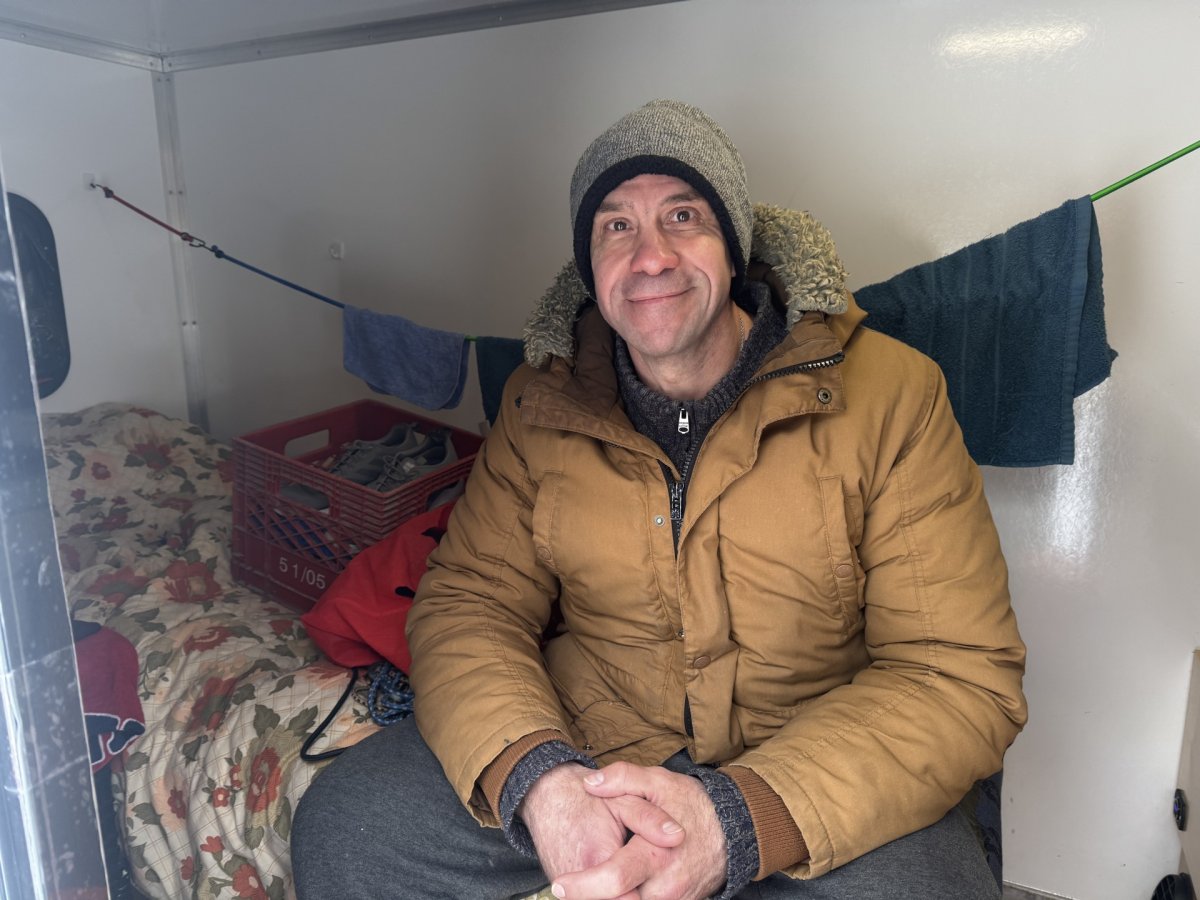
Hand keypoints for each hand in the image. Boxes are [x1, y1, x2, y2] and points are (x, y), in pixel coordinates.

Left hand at [550, 763, 726, 899]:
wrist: (733, 832)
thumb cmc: (692, 806)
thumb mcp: (660, 781)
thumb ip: (624, 778)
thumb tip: (591, 783)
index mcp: (656, 855)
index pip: (614, 880)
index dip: (583, 887)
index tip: (560, 884)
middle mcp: (665, 887)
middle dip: (593, 897)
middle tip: (570, 888)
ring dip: (611, 898)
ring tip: (591, 888)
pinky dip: (627, 898)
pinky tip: (614, 889)